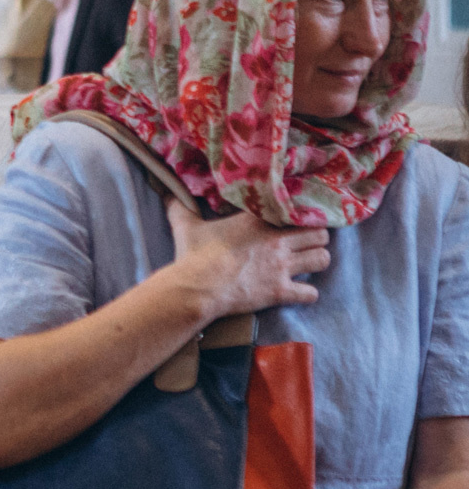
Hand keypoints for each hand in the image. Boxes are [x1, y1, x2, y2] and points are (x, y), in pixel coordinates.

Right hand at [168, 199, 329, 317]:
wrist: (196, 287)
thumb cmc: (193, 256)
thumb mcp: (186, 228)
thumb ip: (181, 209)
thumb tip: (166, 194)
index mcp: (258, 221)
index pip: (296, 210)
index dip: (299, 217)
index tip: (295, 221)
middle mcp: (277, 241)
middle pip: (320, 234)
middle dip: (315, 239)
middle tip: (306, 244)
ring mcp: (281, 267)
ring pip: (321, 259)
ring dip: (316, 262)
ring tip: (307, 265)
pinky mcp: (280, 291)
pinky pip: (310, 292)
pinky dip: (307, 294)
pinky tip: (300, 292)